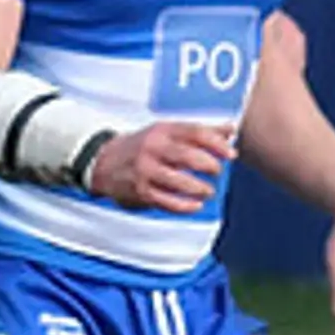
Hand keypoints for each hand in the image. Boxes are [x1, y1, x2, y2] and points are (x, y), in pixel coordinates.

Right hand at [86, 121, 235, 212]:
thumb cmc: (143, 146)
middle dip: (209, 165)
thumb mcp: (167, 132)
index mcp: (162, 131)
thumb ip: (200, 131)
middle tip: (217, 171)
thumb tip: (231, 129)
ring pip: (177, 181)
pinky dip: (184, 205)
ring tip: (208, 191)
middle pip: (188, 156)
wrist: (103, 162)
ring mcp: (145, 170)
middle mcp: (152, 149)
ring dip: (198, 188)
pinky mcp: (140, 191)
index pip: (195, 133)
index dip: (217, 144)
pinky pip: (165, 201)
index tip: (231, 154)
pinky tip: (195, 205)